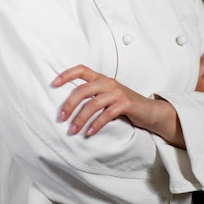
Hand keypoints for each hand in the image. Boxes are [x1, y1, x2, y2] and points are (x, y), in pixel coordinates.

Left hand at [52, 65, 184, 146]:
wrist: (150, 111)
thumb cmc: (124, 104)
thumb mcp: (107, 95)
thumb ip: (92, 95)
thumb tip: (68, 104)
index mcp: (101, 78)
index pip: (81, 70)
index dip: (66, 75)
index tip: (53, 84)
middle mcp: (108, 82)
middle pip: (83, 89)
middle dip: (69, 104)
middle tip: (60, 118)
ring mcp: (117, 92)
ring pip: (93, 104)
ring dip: (80, 119)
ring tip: (73, 131)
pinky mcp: (125, 103)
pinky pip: (106, 114)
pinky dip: (96, 125)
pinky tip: (89, 133)